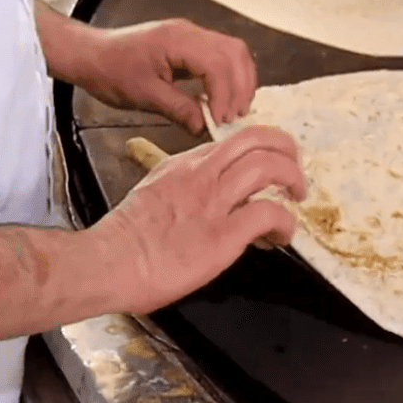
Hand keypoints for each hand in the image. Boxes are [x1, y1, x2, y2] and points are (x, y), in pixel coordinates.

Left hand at [83, 18, 256, 133]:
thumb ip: (177, 109)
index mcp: (177, 40)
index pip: (218, 63)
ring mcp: (192, 35)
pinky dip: (229, 77)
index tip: (220, 119)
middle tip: (235, 115)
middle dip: (241, 86)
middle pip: (235, 52)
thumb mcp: (142, 95)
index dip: (224, 94)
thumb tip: (203, 126)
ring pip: (233, 52)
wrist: (90, 54)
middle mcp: (189, 32)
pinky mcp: (190, 44)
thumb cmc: (109, 69)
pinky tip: (222, 97)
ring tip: (234, 108)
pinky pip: (222, 55)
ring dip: (239, 80)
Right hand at [90, 126, 306, 314]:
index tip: (271, 169)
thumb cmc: (123, 240)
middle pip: (257, 139)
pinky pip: (268, 213)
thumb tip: (209, 199)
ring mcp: (211, 202)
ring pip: (267, 166)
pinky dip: (286, 222)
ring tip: (297, 199)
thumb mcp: (153, 192)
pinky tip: (283, 235)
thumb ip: (184, 187)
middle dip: (286, 150)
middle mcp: (201, 175)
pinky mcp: (221, 235)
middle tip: (295, 173)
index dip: (261, 150)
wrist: (104, 264)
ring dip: (293, 179)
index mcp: (185, 164)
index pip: (234, 141)